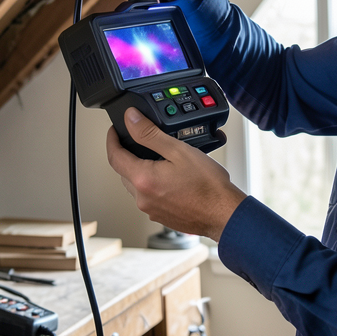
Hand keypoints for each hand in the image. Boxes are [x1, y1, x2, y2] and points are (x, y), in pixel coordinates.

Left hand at [106, 108, 246, 240]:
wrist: (224, 214)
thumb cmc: (208, 186)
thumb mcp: (179, 150)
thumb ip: (150, 134)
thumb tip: (131, 119)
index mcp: (143, 179)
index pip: (114, 156)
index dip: (112, 139)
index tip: (115, 130)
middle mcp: (142, 198)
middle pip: (123, 171)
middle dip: (127, 154)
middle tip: (139, 140)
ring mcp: (151, 209)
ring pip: (136, 184)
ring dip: (140, 170)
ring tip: (159, 158)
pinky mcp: (161, 216)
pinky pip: (148, 196)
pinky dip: (152, 184)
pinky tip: (169, 178)